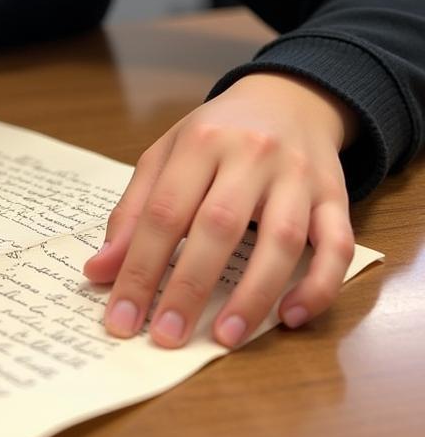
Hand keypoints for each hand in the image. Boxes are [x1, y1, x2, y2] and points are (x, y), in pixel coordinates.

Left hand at [83, 73, 356, 348]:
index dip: (139, 268)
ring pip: (282, 240)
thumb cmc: (217, 134)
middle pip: (218, 226)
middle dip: (188, 287)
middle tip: (165, 335)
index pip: (164, 212)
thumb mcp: (167, 155)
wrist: (288, 98)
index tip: (120, 316)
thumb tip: (99, 270)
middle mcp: (251, 155)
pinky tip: (291, 317)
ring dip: (253, 295)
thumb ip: (133, 211)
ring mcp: (299, 177)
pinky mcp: (336, 197)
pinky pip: (337, 246)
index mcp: (201, 142)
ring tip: (223, 338)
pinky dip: (318, 286)